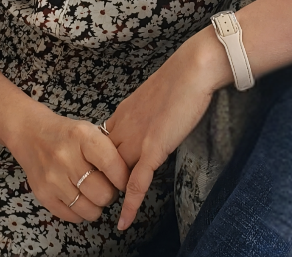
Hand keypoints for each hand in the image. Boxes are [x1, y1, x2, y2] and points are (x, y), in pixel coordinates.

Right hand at [7, 103, 129, 223]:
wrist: (31, 133)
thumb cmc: (67, 133)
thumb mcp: (88, 131)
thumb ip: (107, 151)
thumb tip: (127, 178)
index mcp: (82, 137)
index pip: (112, 165)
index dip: (123, 178)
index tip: (123, 180)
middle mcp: (66, 158)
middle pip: (103, 194)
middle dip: (110, 194)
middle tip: (107, 187)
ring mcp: (53, 179)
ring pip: (89, 210)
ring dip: (96, 206)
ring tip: (93, 194)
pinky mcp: (43, 195)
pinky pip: (72, 216)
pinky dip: (81, 212)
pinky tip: (79, 198)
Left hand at [106, 29, 229, 230]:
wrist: (193, 69)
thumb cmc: (181, 77)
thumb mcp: (154, 95)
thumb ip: (146, 112)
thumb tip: (150, 121)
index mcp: (123, 112)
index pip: (101, 144)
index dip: (99, 161)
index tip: (98, 174)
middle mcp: (123, 126)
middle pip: (103, 161)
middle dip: (100, 180)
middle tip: (100, 197)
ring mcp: (136, 138)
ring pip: (116, 174)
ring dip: (112, 193)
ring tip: (107, 211)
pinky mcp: (153, 149)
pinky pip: (137, 183)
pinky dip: (130, 205)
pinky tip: (123, 222)